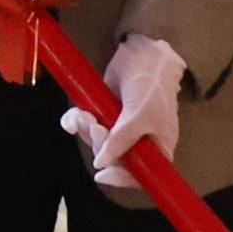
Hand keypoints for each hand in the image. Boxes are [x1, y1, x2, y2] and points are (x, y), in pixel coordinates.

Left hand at [57, 35, 185, 208]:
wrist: (141, 53)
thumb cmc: (151, 84)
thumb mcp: (140, 113)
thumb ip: (123, 139)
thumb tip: (102, 163)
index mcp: (157, 148)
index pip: (142, 176)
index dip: (122, 179)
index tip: (102, 174)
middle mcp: (138, 143)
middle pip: (113, 160)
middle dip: (98, 144)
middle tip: (95, 125)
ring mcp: (118, 129)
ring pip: (95, 142)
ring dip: (85, 130)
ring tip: (84, 114)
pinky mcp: (103, 115)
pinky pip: (85, 127)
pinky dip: (76, 122)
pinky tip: (75, 113)